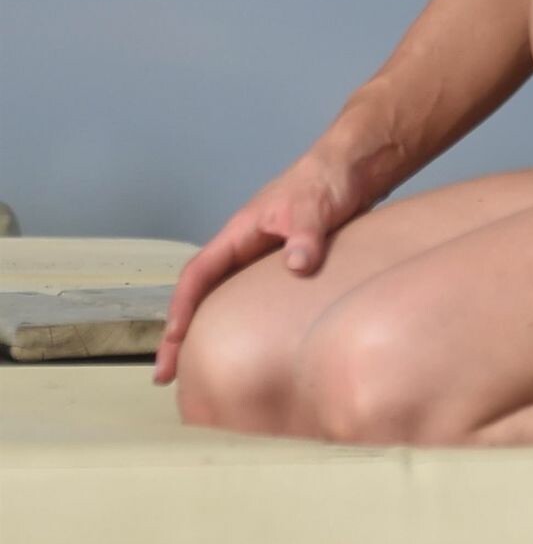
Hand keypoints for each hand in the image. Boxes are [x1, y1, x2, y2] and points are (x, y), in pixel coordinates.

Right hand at [151, 146, 372, 387]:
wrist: (354, 168)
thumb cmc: (326, 180)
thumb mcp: (313, 207)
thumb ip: (304, 236)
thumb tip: (298, 265)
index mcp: (240, 233)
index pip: (199, 273)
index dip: (183, 306)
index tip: (175, 339)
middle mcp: (244, 249)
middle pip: (204, 294)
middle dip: (181, 333)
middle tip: (167, 375)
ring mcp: (263, 259)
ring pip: (226, 300)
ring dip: (209, 333)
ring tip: (196, 373)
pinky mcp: (287, 267)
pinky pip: (255, 302)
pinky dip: (244, 326)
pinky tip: (248, 351)